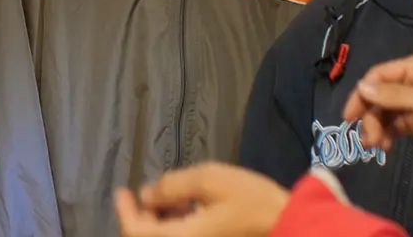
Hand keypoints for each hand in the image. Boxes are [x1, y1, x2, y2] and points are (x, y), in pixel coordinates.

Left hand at [112, 162, 289, 236]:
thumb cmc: (251, 201)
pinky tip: (190, 210)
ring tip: (174, 198)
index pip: (135, 232)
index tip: (123, 190)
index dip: (124, 211)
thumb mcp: (209, 180)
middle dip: (144, 215)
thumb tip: (147, 195)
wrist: (289, 226)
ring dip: (161, 222)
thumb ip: (172, 185)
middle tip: (153, 193)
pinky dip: (177, 228)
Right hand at [340, 50, 412, 149]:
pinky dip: (386, 134)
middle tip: (366, 138)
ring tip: (375, 146)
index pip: (379, 75)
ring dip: (376, 127)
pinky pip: (395, 124)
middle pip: (379, 94)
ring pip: (385, 111)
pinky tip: (384, 146)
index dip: (361, 93)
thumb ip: (394, 95)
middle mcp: (412, 81)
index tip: (349, 116)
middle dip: (370, 116)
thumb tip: (362, 87)